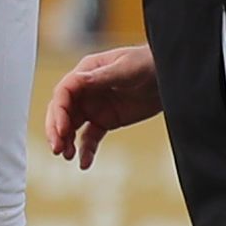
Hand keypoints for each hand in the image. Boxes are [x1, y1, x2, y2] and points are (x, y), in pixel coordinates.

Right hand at [45, 45, 160, 165]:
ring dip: (66, 141)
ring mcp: (95, 106)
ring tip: (67, 156)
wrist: (169, 76)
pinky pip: (90, 137)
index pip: (64, 92)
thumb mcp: (126, 68)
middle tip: (57, 148)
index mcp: (87, 73)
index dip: (59, 111)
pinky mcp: (106, 120)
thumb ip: (102, 76)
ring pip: (71, 126)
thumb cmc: (147, 63)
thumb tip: (78, 80)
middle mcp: (86, 90)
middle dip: (56, 130)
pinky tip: (84, 163)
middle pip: (62, 111)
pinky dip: (86, 150)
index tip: (62, 130)